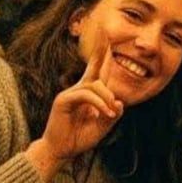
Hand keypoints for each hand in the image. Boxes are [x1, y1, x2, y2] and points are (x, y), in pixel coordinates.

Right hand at [38, 44, 123, 164]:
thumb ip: (113, 114)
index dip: (105, 56)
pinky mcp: (63, 100)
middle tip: (107, 31)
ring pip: (95, 85)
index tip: (110, 38)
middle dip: (101, 49)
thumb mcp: (103, 126)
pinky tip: (104, 113)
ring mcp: (70, 93)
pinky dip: (98, 104)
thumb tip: (120, 101)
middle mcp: (80, 89)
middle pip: (93, 65)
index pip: (100, 71)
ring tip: (111, 114)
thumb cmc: (80, 137)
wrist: (60, 151)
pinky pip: (86, 95)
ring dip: (107, 99)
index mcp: (90, 93)